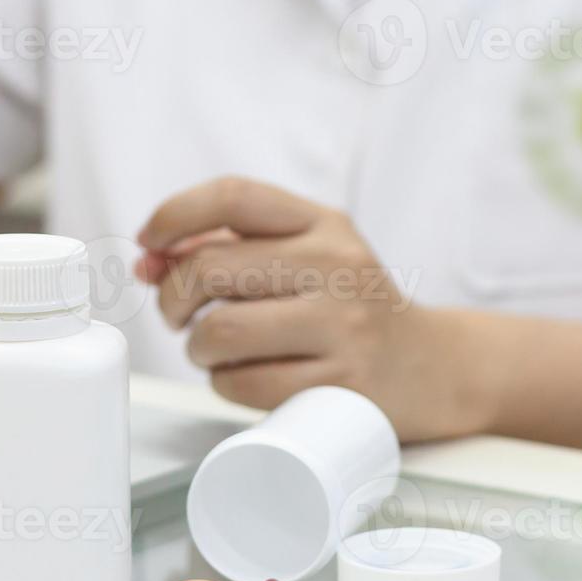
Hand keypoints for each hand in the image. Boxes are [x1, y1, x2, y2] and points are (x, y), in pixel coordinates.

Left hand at [135, 177, 487, 441]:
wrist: (434, 367)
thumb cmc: (353, 309)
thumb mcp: (310, 255)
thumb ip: (233, 246)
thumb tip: (147, 260)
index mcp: (325, 224)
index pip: (232, 196)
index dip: (173, 215)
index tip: (149, 242)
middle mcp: (338, 266)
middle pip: (209, 268)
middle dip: (173, 298)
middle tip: (180, 315)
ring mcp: (343, 327)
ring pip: (218, 331)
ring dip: (197, 347)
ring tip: (215, 349)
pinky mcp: (341, 384)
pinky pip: (242, 383)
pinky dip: (224, 382)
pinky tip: (244, 375)